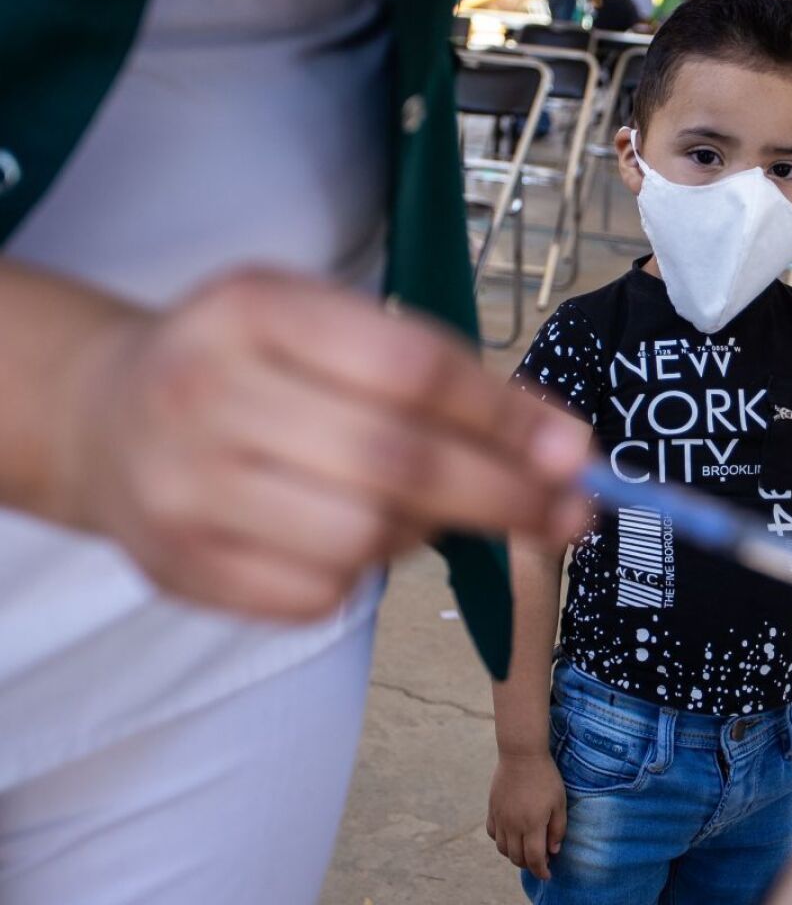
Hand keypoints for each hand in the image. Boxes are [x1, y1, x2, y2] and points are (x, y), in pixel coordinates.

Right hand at [48, 268, 590, 619]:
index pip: (412, 367)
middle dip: (503, 495)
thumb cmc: (255, 367)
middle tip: (566, 513)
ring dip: (428, 533)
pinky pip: (316, 596)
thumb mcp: (332, 329)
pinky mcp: (176, 568)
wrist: (106, 417)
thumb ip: (444, 378)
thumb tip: (563, 450)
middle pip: (394, 461)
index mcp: (253, 308)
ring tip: (432, 512)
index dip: (505, 417)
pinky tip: (358, 541)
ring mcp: (180, 487)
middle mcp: (204, 390)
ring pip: (360, 538)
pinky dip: (366, 576)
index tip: (572, 451)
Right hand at [487, 750, 568, 879]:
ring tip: (525, 849)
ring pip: (503, 849)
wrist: (521, 754)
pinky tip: (511, 836)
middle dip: (529, 865)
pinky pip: (493, 834)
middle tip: (539, 861)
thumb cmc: (546, 777)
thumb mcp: (559, 802)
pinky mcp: (492, 809)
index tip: (547, 875)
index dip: (541, 871)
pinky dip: (501, 841)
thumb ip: (558, 829)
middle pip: (516, 857)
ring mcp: (500, 817)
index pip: (534, 858)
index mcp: (532, 824)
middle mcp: (513, 825)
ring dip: (514, 855)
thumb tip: (553, 851)